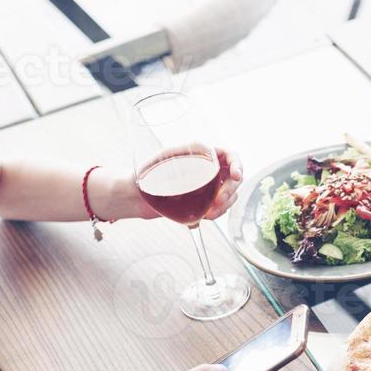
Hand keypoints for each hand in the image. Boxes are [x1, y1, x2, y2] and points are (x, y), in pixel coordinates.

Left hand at [113, 147, 243, 220]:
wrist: (132, 197)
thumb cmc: (141, 175)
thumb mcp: (161, 162)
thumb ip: (181, 160)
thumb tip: (202, 161)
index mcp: (200, 153)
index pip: (229, 155)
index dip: (238, 164)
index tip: (237, 176)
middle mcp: (206, 168)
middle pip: (233, 178)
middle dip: (230, 191)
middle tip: (218, 202)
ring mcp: (206, 186)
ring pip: (228, 195)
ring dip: (224, 206)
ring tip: (209, 214)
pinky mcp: (201, 202)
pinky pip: (218, 208)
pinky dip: (215, 214)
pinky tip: (202, 217)